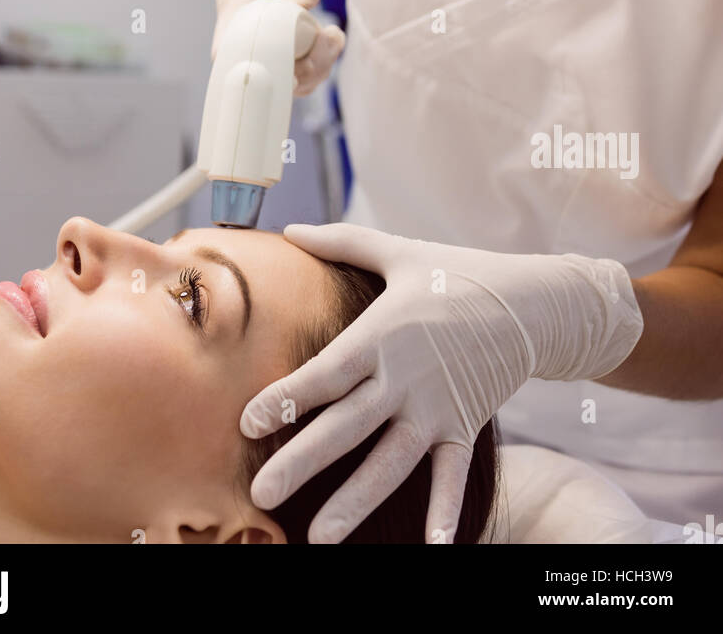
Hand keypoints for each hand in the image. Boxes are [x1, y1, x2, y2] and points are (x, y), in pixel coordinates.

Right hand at [187, 0, 344, 92]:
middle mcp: (248, 45)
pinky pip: (305, 62)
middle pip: (275, 81)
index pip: (243, 71)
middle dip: (307, 69)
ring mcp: (269, 45)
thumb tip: (308, 1)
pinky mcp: (287, 41)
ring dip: (320, 63)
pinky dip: (322, 54)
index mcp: (232, 31)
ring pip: (295, 76)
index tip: (296, 71)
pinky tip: (332, 34)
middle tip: (328, 36)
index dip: (270, 80)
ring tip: (333, 35)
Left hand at [239, 222, 642, 543]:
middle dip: (302, 461)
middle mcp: (404, 378)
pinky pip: (450, 476)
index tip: (247, 422)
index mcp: (381, 334)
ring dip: (355, 501)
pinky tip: (429, 547)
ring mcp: (435, 408)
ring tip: (320, 536)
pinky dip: (443, 512)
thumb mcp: (398, 251)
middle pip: (346, 426)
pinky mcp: (464, 427)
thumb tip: (290, 228)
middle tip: (261, 493)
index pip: (326, 373)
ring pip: (389, 462)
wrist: (529, 302)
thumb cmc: (455, 273)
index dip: (287, 397)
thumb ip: (341, 243)